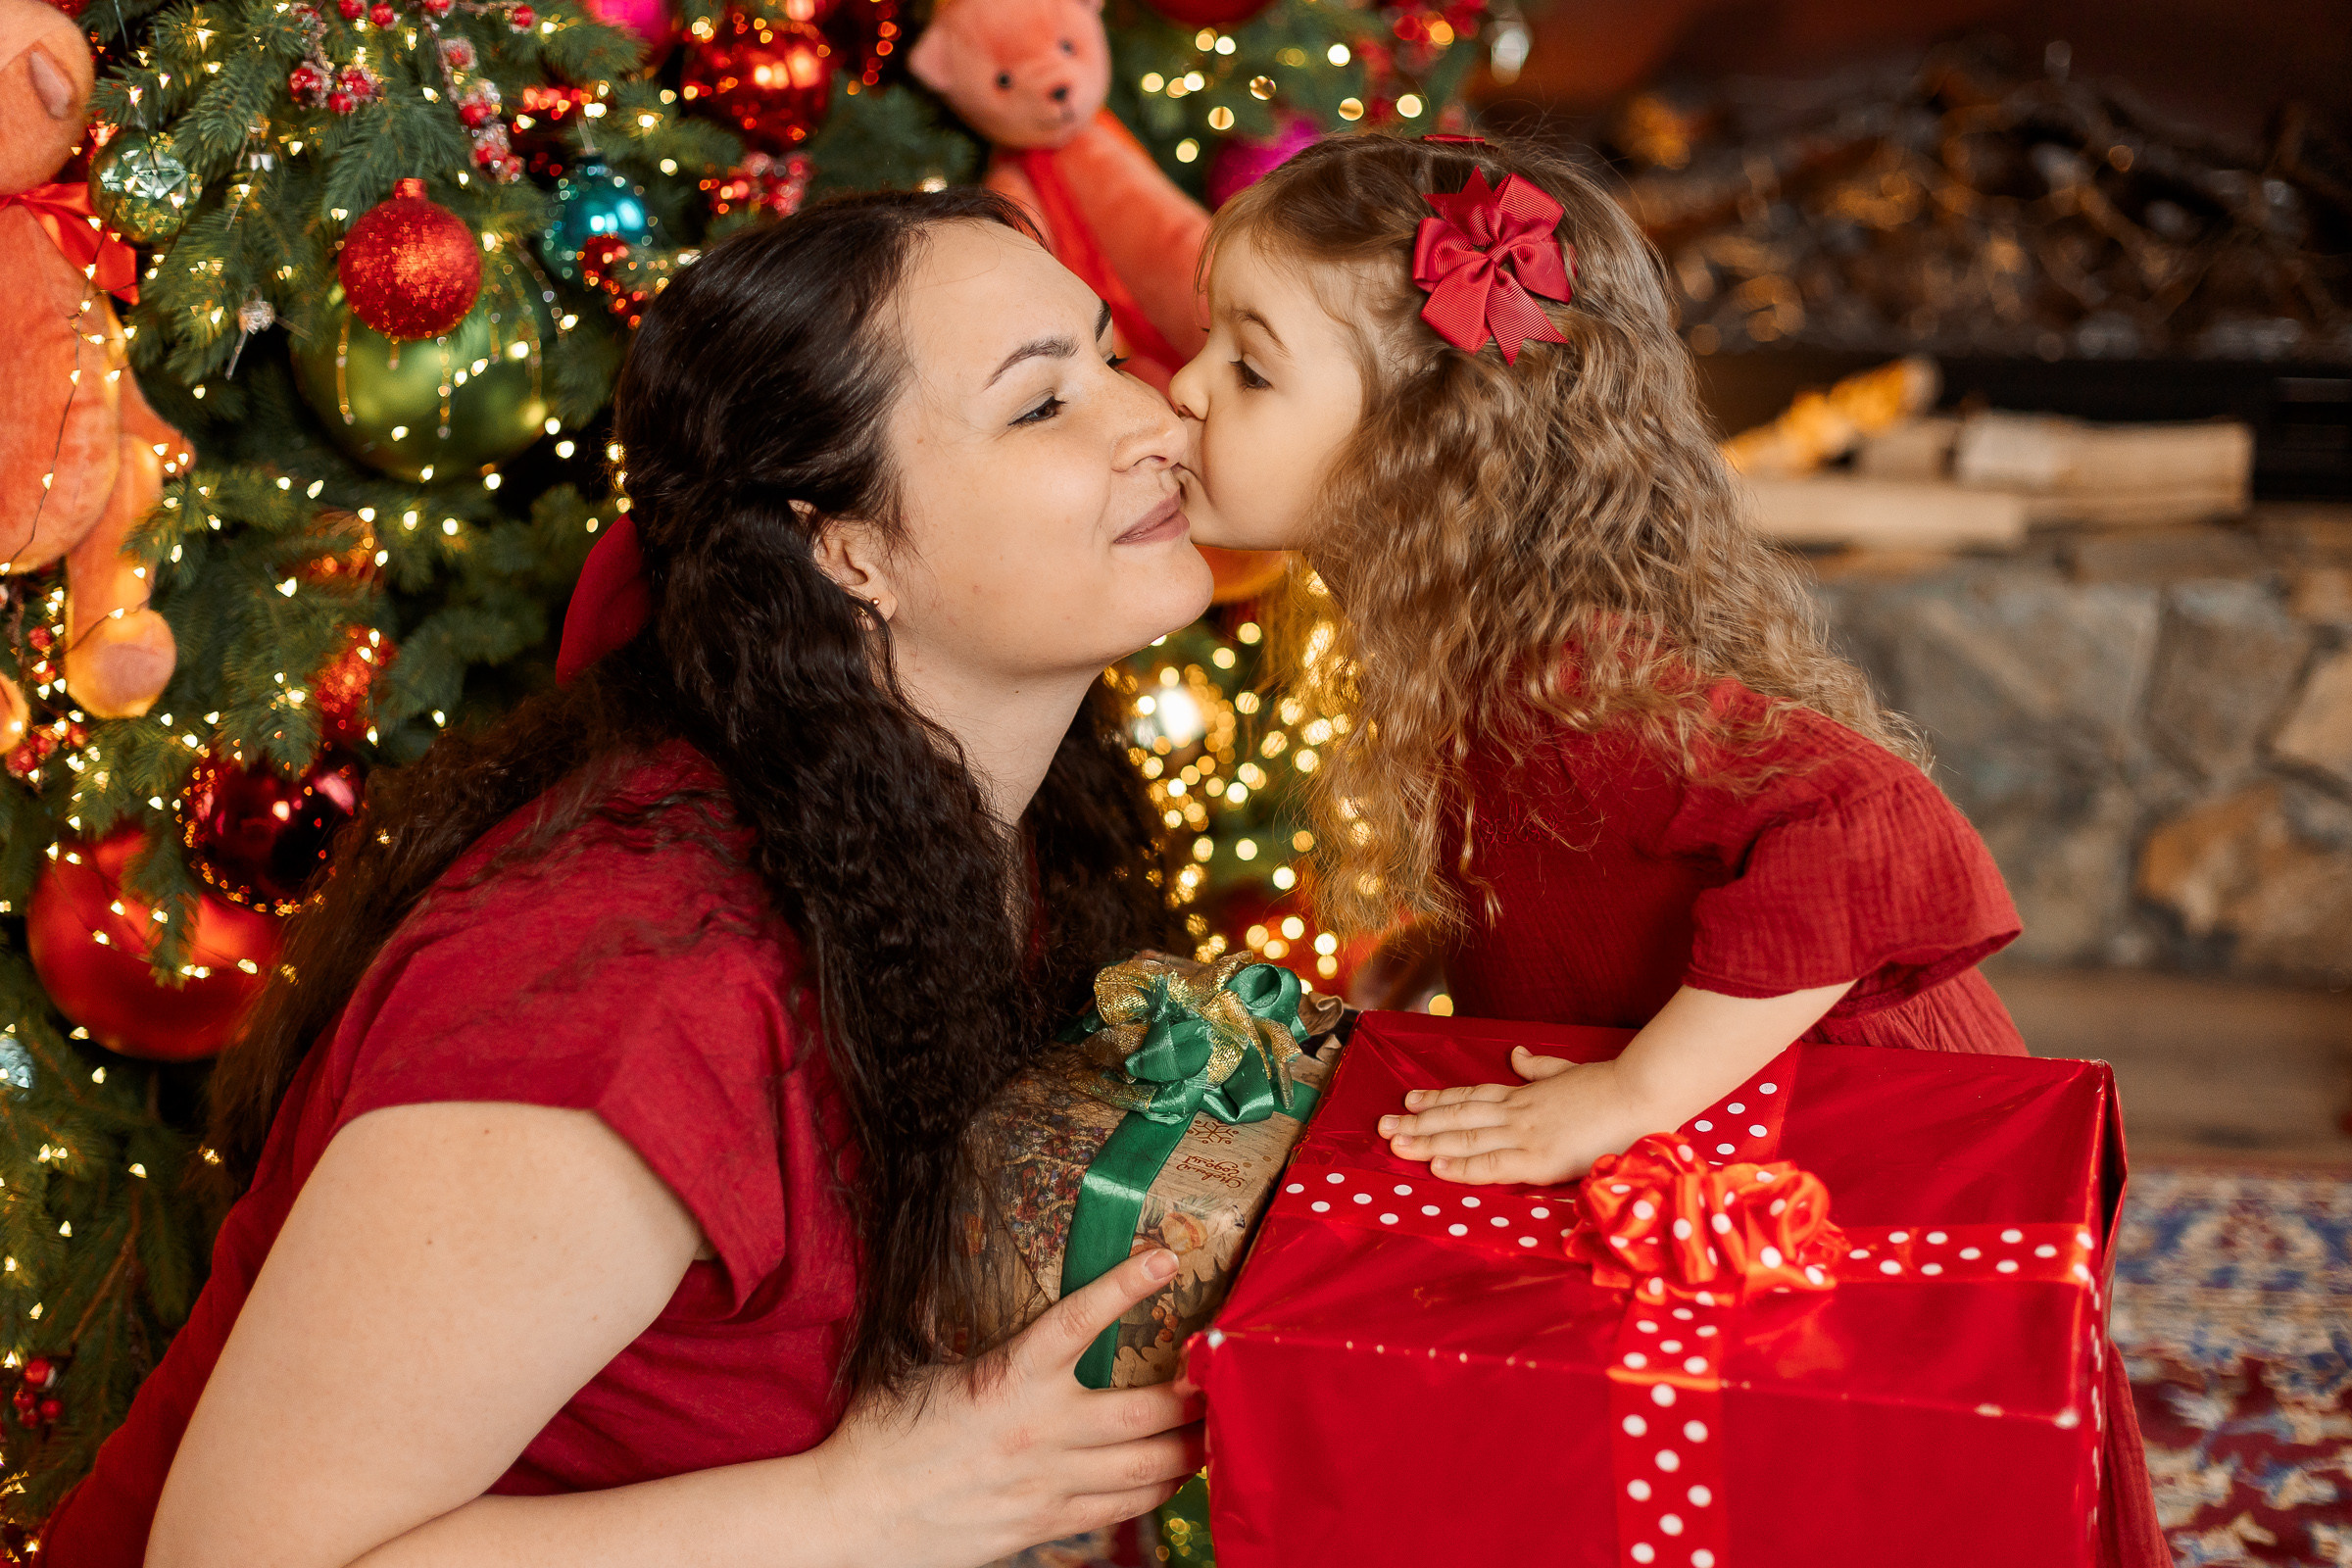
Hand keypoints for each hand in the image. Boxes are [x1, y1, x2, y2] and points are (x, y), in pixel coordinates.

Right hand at [814, 1248, 1205, 1567]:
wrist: (855, 1514)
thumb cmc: (882, 1434)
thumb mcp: (921, 1366)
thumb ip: (963, 1329)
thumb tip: (979, 1273)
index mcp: (1007, 1378)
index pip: (1077, 1321)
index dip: (1124, 1287)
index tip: (1164, 1258)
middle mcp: (1039, 1430)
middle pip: (1142, 1411)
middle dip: (1193, 1394)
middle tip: (1223, 1370)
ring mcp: (1048, 1484)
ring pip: (1144, 1467)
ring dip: (1190, 1446)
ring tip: (1218, 1425)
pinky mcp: (1046, 1523)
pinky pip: (1121, 1509)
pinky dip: (1156, 1490)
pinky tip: (1175, 1475)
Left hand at [1377, 1048, 1663, 1185]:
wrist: (1642, 1093)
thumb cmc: (1613, 1086)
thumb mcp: (1567, 1071)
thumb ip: (1539, 1068)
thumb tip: (1517, 1056)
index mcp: (1525, 1094)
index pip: (1471, 1097)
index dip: (1438, 1100)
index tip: (1409, 1100)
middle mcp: (1517, 1112)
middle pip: (1458, 1117)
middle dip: (1418, 1122)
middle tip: (1383, 1124)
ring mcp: (1525, 1134)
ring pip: (1465, 1138)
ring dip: (1427, 1141)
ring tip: (1394, 1141)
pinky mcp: (1540, 1158)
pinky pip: (1492, 1164)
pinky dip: (1462, 1166)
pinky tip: (1436, 1167)